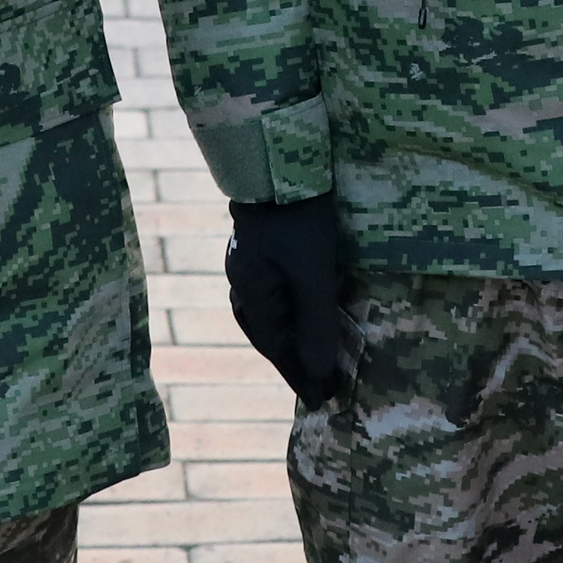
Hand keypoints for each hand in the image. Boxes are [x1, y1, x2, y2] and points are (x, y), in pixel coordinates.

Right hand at [223, 197, 353, 405]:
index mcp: (250, 294)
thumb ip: (315, 324)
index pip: (278, 349)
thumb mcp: (314, 275)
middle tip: (315, 384)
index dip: (301, 376)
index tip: (321, 401)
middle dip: (291, 362)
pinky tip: (297, 310)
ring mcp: (246, 264)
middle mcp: (241, 283)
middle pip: (266, 336)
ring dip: (287, 338)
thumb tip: (319, 373)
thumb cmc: (298, 220)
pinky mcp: (258, 248)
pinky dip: (286, 313)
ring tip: (307, 355)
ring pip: (266, 315)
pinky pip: (271, 294)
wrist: (279, 162)